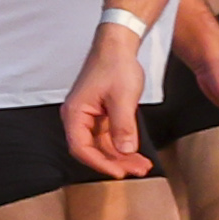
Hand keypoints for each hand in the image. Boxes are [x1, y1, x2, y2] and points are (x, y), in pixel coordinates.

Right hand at [59, 41, 150, 176]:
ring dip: (121, 156)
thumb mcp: (123, 98)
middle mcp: (78, 117)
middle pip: (92, 149)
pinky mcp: (101, 115)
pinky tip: (137, 154)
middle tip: (138, 171)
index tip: (119, 173)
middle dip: (115, 162)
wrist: (118, 47)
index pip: (80, 148)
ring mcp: (89, 117)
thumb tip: (125, 150)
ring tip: (143, 166)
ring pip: (102, 145)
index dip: (100, 163)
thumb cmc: (115, 66)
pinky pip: (109, 136)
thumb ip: (123, 125)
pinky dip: (123, 145)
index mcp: (75, 113)